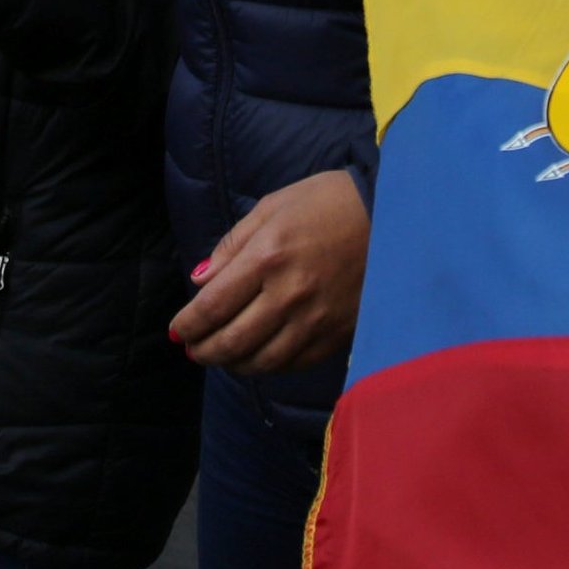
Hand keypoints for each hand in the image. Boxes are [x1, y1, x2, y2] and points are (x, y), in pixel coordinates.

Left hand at [170, 169, 369, 374]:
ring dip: (233, 364)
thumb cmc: (327, 203)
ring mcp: (316, 320)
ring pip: (261, 362)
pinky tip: (260, 355)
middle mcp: (289, 294)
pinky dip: (269, 365)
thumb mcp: (272, 207)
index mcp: (268, 257)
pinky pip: (293, 363)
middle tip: (193, 349)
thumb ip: (231, 246)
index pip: (212, 307)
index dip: (187, 326)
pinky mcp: (338, 334)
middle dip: (203, 351)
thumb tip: (199, 282)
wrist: (392, 214)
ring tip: (222, 356)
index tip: (176, 331)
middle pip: (231, 342)